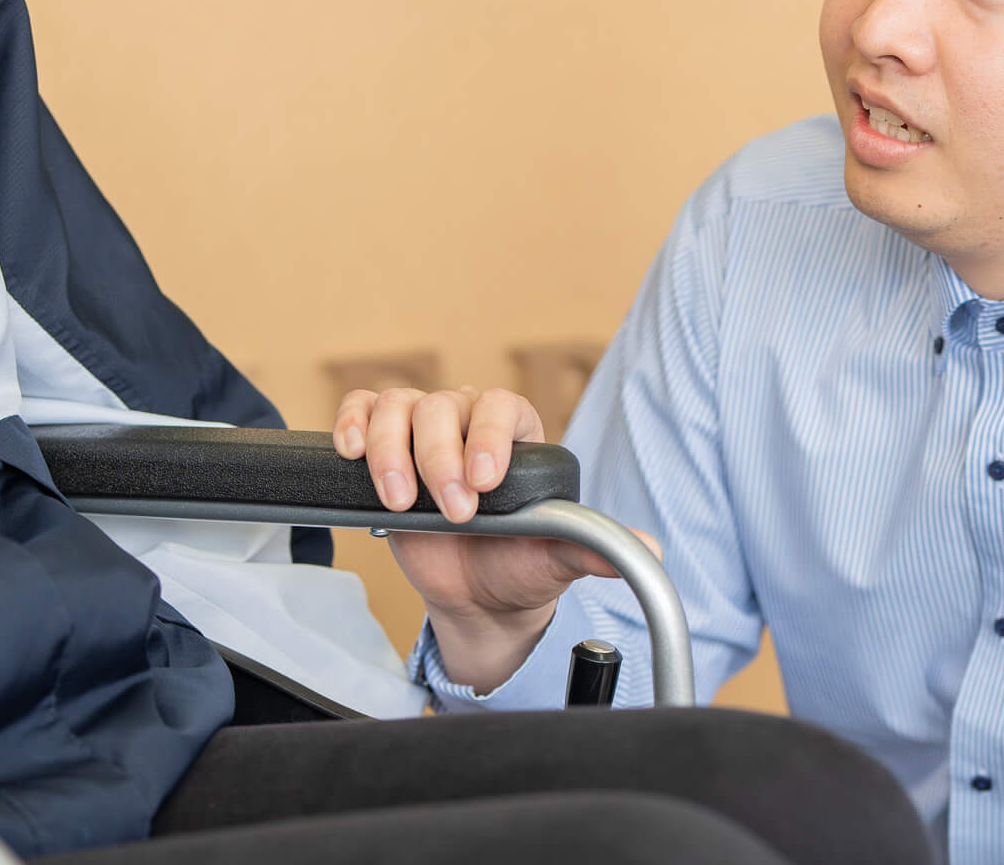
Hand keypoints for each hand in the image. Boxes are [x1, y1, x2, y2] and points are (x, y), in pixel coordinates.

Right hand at [332, 385, 658, 691]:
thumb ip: (595, 548)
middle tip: (455, 513)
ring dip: (393, 451)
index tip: (483, 482)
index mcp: (517, 434)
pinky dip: (354, 424)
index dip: (487, 436)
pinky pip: (364, 411)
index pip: (500, 406)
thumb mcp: (559, 559)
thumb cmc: (522, 567)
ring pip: (399, 406)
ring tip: (403, 503)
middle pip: (441, 407)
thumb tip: (649, 550)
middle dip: (440, 460)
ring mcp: (423, 433)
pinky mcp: (383, 449)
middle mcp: (469, 423)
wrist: (480, 597)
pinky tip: (355, 453)